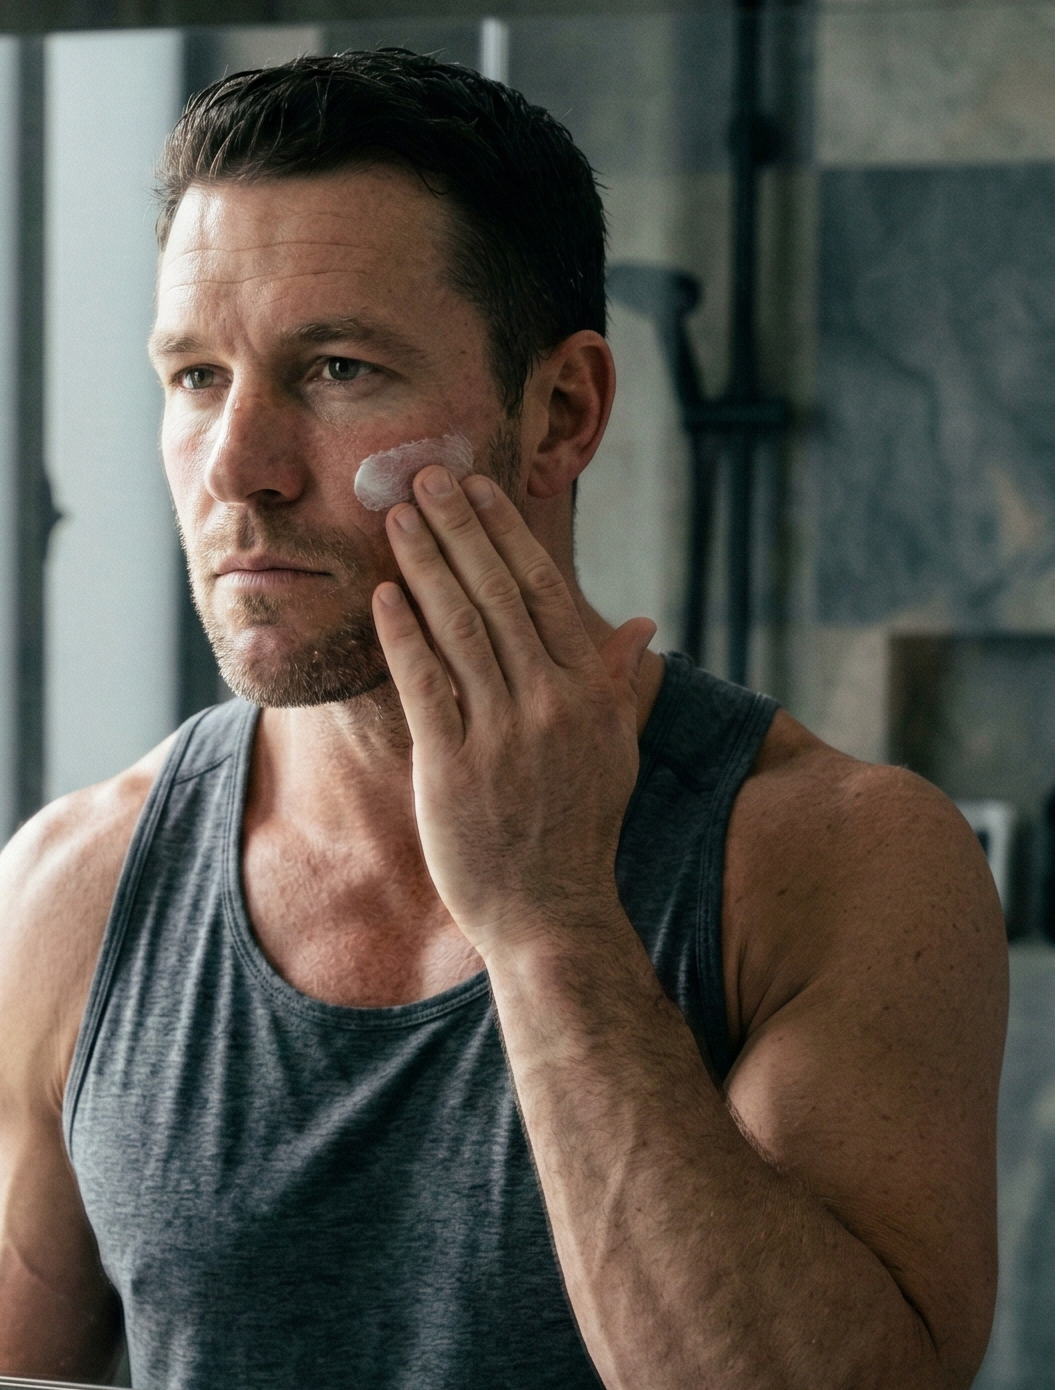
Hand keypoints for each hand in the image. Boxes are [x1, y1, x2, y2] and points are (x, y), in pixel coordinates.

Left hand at [371, 466, 654, 961]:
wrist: (551, 913)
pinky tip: (383, 594)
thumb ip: (621, 684)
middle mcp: (550, 703)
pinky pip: (424, 684)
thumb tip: (640, 628)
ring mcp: (502, 734)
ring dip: (426, 564)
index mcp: (589, 692)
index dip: (505, 534)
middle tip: (424, 476)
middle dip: (458, 528)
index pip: (543, 592)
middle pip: (497, 595)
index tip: (476, 490)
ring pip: (459, 628)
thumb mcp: (616, 752)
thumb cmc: (581, 831)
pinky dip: (403, 634)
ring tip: (397, 517)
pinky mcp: (453, 767)